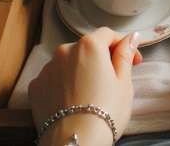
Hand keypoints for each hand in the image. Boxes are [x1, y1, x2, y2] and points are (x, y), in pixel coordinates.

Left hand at [29, 27, 141, 144]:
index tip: (133, 60)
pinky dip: (64, 84)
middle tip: (114, 80)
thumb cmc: (105, 111)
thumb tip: (130, 38)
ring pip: (69, 63)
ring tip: (92, 94)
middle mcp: (64, 51)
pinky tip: (74, 100)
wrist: (76, 139)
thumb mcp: (124, 82)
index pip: (108, 34)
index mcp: (89, 46)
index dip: (123, 46)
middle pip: (87, 48)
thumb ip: (125, 55)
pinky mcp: (36, 86)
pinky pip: (54, 78)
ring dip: (81, 71)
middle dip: (101, 59)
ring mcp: (47, 69)